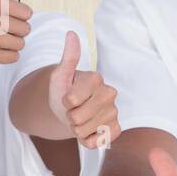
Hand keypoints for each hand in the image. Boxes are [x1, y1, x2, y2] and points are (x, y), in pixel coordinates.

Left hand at [47, 30, 120, 149]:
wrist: (70, 109)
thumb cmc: (64, 90)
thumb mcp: (60, 75)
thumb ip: (68, 57)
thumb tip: (71, 33)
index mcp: (96, 78)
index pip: (71, 100)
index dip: (64, 102)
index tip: (67, 97)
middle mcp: (109, 93)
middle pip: (77, 118)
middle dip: (69, 118)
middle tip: (72, 110)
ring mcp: (114, 111)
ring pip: (85, 131)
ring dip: (77, 130)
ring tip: (79, 119)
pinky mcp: (116, 128)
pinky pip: (98, 142)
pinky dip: (88, 140)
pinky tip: (88, 131)